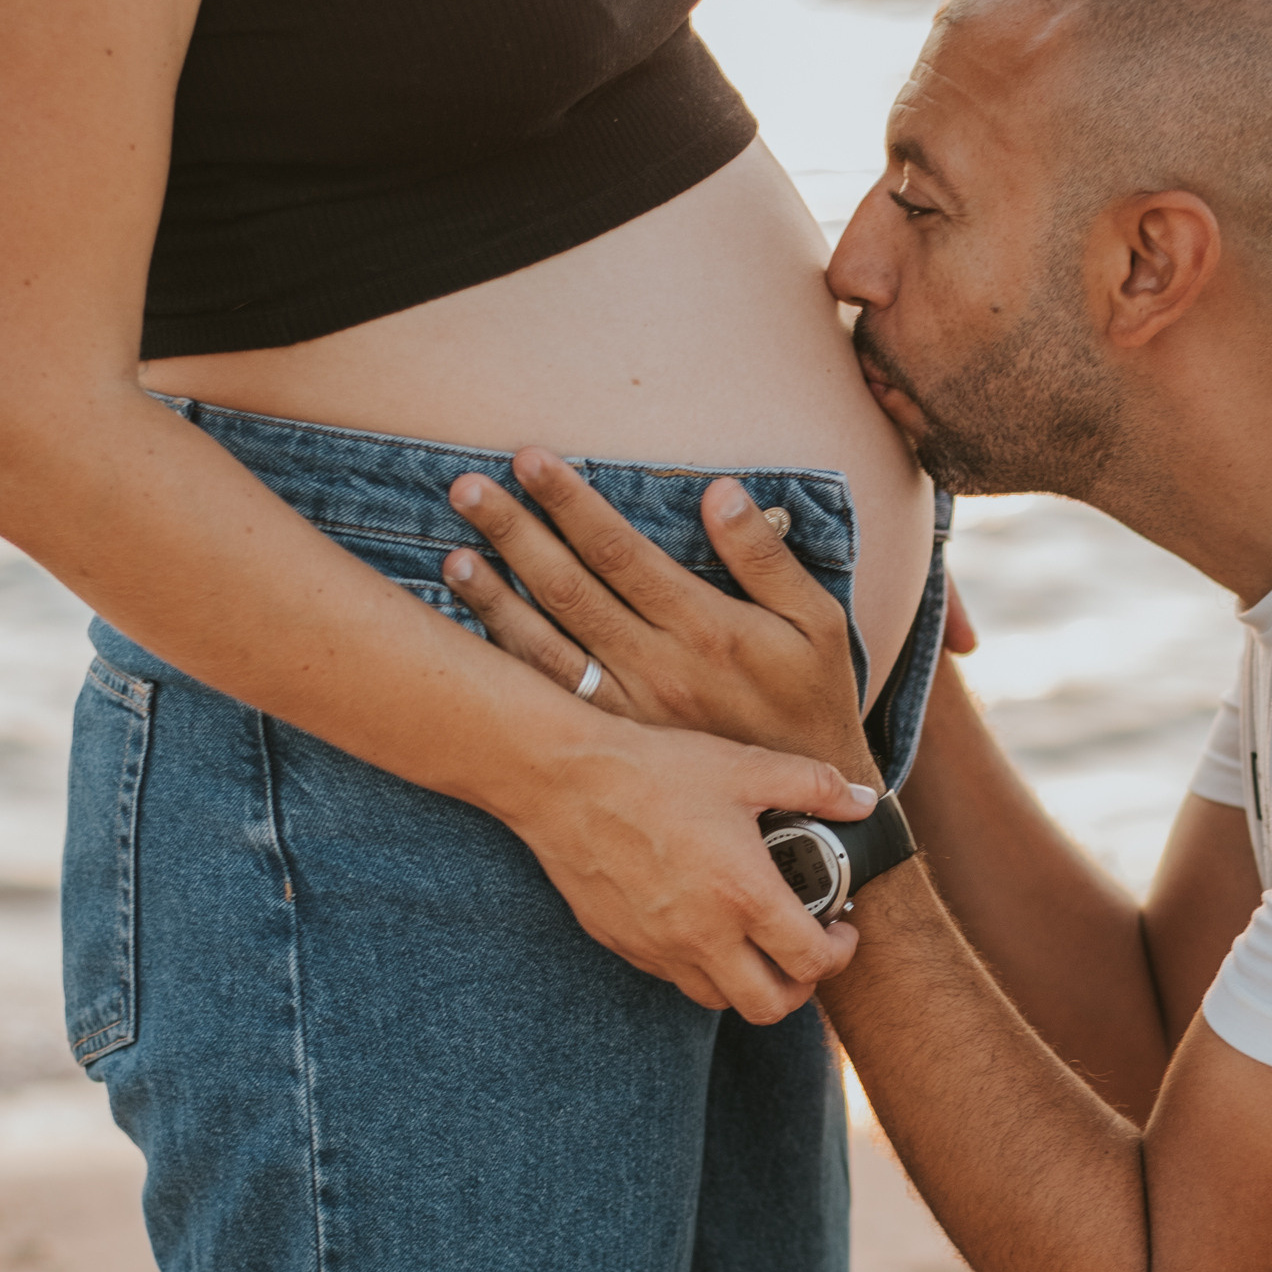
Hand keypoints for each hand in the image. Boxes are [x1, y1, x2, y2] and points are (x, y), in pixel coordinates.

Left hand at [442, 450, 871, 779]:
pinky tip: (478, 630)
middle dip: (515, 532)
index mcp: (704, 628)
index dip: (570, 503)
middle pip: (569, 588)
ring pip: (547, 645)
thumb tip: (720, 493)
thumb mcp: (818, 623)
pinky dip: (511, 660)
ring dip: (495, 598)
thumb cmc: (814, 701)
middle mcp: (656, 666)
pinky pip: (551, 695)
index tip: (530, 460)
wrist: (804, 811)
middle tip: (467, 487)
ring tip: (452, 554)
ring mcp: (628, 709)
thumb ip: (766, 557)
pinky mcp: (614, 740)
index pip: (620, 550)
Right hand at [506, 711, 871, 1024]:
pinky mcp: (624, 944)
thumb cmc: (654, 771)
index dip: (839, 953)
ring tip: (756, 943)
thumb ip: (815, 786)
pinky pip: (672, 977)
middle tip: (805, 952)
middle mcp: (702, 935)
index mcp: (743, 896)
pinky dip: (700, 966)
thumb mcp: (745, 767)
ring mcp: (658, 947)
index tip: (840, 930)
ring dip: (748, 982)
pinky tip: (703, 924)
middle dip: (800, 988)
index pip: (810, 962)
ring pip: (718, 1000)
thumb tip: (863, 801)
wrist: (564, 780)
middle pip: (768, 1007)